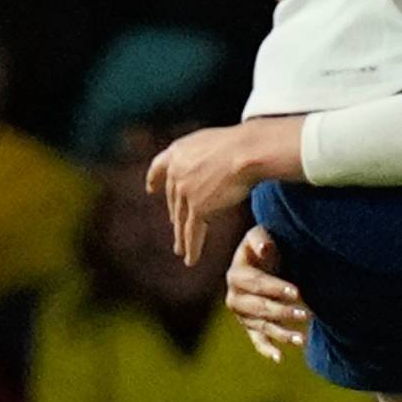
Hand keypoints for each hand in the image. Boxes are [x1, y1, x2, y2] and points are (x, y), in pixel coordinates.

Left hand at [146, 119, 303, 265]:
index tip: (151, 188)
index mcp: (178, 151)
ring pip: (181, 219)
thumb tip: (209, 162)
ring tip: (181, 250)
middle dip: (175, 213)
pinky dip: (192, 248)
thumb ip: (203, 154)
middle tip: (177, 225)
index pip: (159, 166)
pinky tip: (190, 260)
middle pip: (174, 198)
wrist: (249, 150)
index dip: (154, 178)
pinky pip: (193, 232)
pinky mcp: (198, 207)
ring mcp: (185, 190)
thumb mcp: (214, 141)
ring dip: (181, 237)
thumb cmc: (243, 143)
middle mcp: (176, 171)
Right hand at [224, 226, 309, 362]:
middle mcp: (234, 296)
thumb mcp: (260, 234)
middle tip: (306, 314)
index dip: (276, 287)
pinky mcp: (249, 325)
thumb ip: (260, 239)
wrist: (262, 257)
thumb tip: (266, 248)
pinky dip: (267, 349)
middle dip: (283, 312)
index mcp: (236, 274)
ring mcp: (241, 314)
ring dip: (281, 333)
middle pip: (259, 308)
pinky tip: (279, 358)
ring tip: (302, 339)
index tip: (297, 292)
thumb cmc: (265, 243)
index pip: (257, 283)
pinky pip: (257, 339)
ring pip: (261, 326)